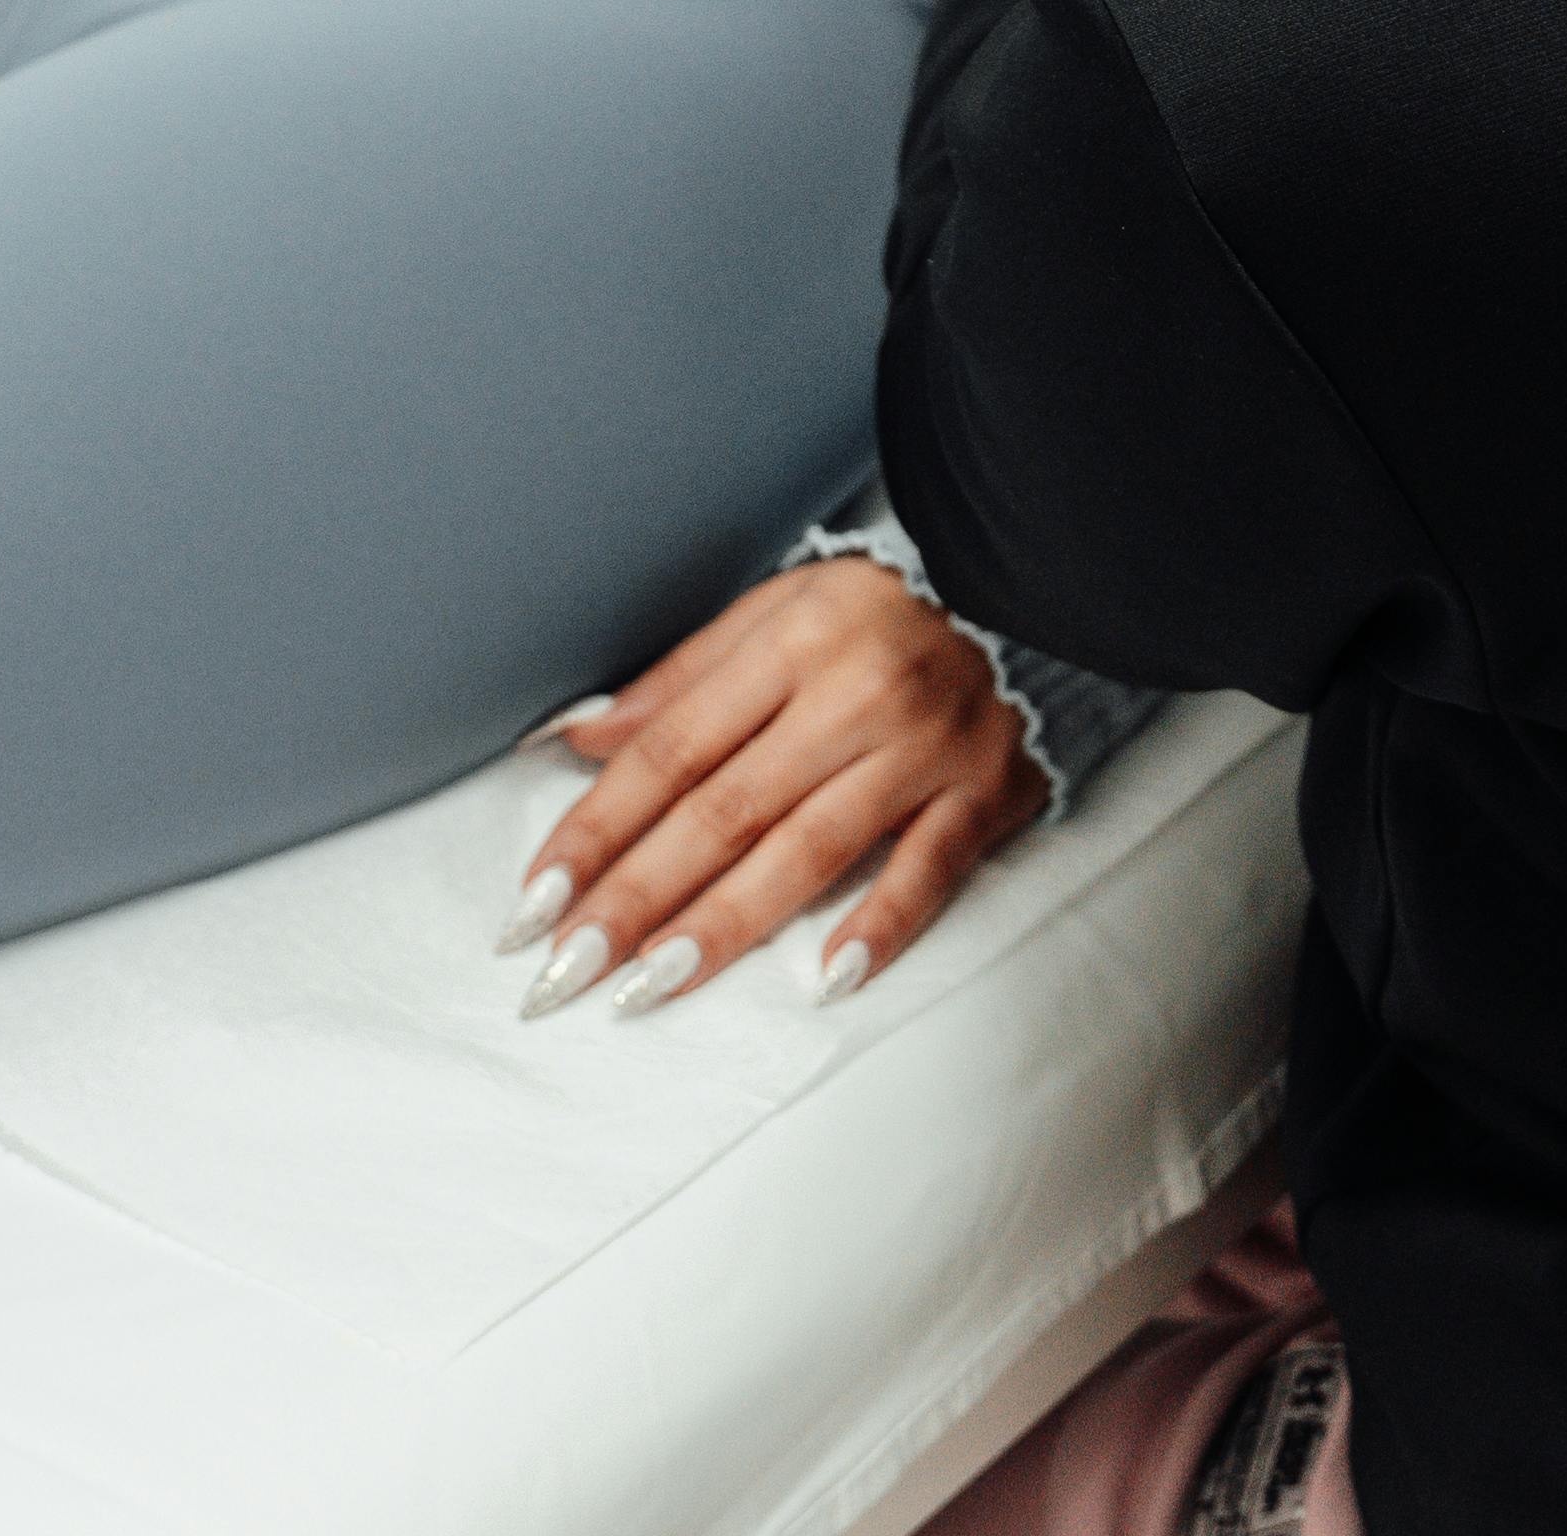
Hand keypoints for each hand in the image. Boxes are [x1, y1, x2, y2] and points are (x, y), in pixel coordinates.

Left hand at [503, 557, 1040, 1018]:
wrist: (1028, 583)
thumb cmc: (885, 607)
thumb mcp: (778, 607)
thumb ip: (681, 679)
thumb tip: (578, 740)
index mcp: (796, 640)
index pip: (673, 749)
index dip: (598, 827)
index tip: (537, 898)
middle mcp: (857, 694)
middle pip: (725, 810)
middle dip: (636, 896)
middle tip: (566, 969)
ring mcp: (926, 748)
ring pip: (809, 849)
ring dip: (724, 924)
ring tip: (651, 984)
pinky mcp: (988, 792)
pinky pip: (929, 870)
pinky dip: (881, 923)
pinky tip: (825, 977)